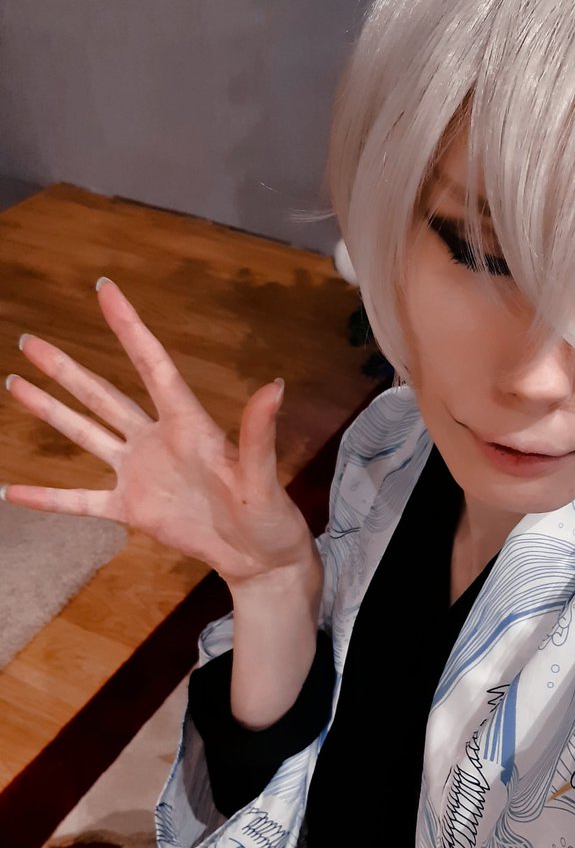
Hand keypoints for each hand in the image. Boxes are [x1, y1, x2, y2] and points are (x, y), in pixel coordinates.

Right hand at [3, 278, 319, 587]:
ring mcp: (139, 474)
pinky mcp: (131, 510)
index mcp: (188, 424)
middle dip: (66, 369)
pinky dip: (47, 498)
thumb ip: (258, 433)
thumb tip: (275, 387)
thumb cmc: (269, 514)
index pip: (152, 366)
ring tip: (16, 382)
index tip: (105, 289)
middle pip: (102, 395)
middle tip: (29, 340)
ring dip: (51, 411)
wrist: (259, 558)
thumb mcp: (262, 475)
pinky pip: (81, 501)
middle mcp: (157, 441)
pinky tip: (11, 490)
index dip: (129, 328)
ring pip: (85, 435)